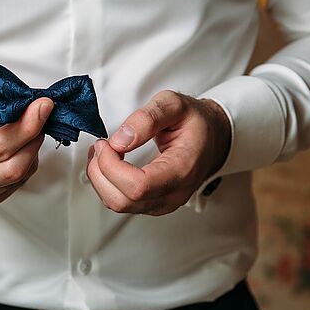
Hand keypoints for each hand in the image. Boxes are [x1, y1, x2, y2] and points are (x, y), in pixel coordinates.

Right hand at [0, 94, 52, 203]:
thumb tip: (28, 109)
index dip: (26, 126)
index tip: (43, 107)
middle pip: (14, 167)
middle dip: (33, 137)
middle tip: (40, 114)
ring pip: (21, 175)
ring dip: (32, 148)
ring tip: (28, 127)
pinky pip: (20, 181)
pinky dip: (27, 160)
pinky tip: (21, 145)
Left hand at [86, 90, 230, 215]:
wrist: (211, 138)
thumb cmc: (194, 123)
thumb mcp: (174, 104)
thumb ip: (147, 117)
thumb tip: (121, 140)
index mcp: (182, 170)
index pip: (138, 186)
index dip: (112, 166)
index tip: (107, 143)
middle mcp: (173, 194)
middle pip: (122, 200)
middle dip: (101, 171)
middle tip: (102, 144)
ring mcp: (162, 203)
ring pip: (117, 204)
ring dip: (99, 177)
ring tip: (102, 151)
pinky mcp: (151, 204)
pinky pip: (119, 202)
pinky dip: (105, 183)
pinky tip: (107, 163)